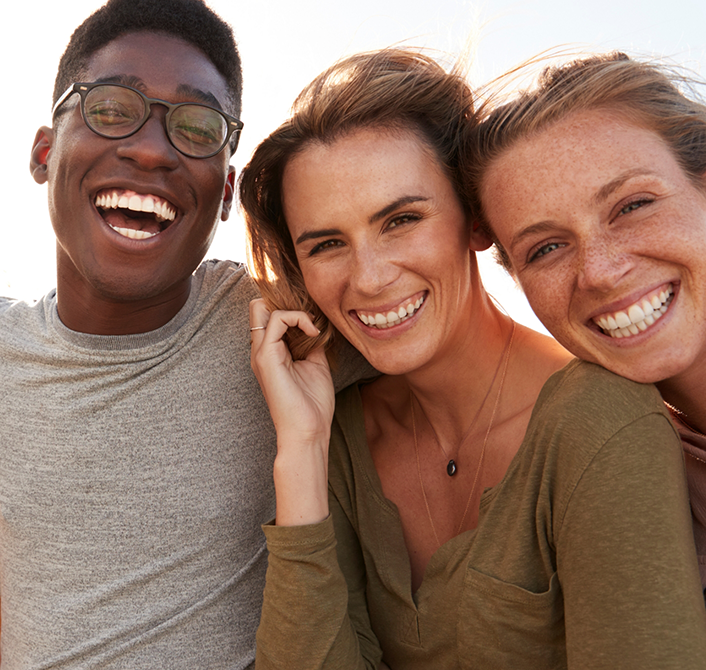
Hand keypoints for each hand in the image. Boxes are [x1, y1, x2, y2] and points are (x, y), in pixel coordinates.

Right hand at [250, 299, 334, 524]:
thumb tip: (318, 325)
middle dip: (285, 303)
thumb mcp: (316, 365)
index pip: (268, 314)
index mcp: (271, 353)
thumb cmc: (313, 405)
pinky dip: (298, 318)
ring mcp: (260, 353)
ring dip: (295, 310)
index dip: (290, 308)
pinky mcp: (266, 356)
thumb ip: (313, 344)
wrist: (308, 431)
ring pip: (262, 307)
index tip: (314, 321)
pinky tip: (313, 333)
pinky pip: (277, 319)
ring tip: (313, 328)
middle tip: (309, 318)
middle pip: (258, 306)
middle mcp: (261, 350)